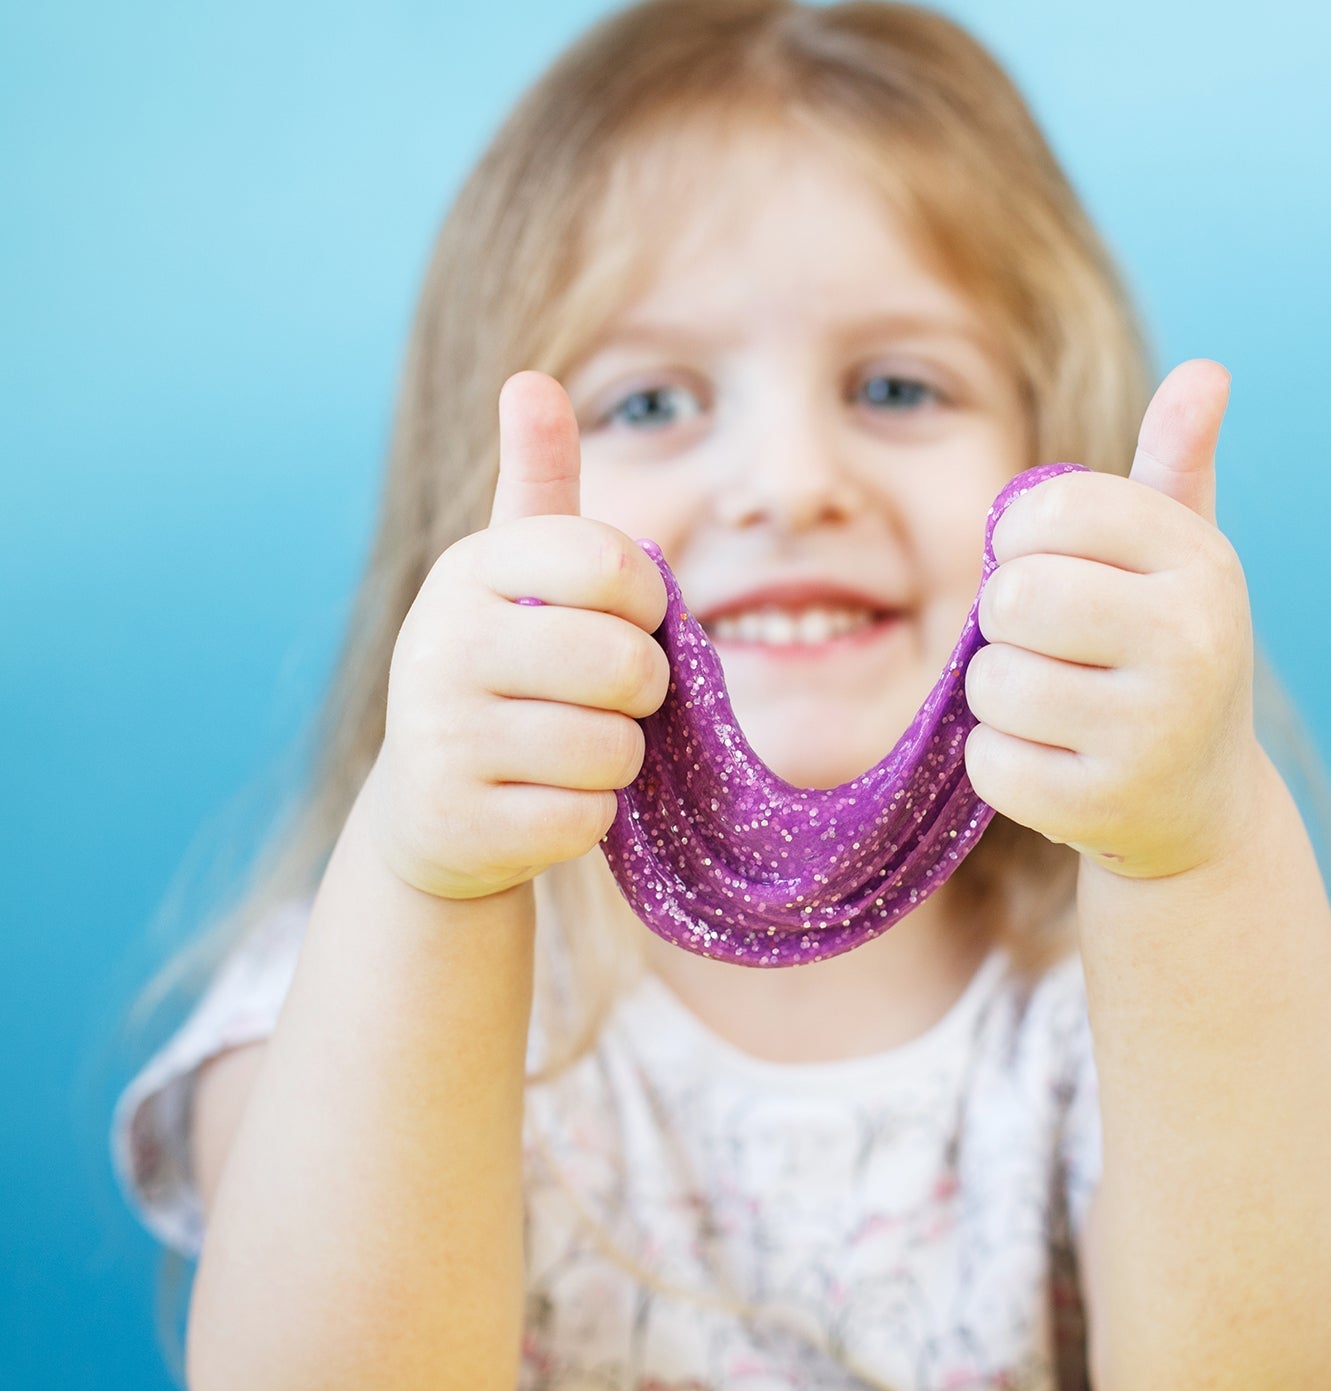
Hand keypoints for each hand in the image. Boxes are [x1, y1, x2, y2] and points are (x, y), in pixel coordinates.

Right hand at [365, 370, 669, 899]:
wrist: (432, 807)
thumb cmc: (502, 672)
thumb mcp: (513, 575)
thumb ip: (538, 483)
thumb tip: (531, 378)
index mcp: (469, 570)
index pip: (613, 564)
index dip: (648, 604)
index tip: (626, 620)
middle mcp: (441, 645)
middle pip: (626, 666)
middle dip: (641, 692)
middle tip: (601, 699)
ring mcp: (441, 739)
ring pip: (613, 750)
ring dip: (615, 759)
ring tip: (564, 749)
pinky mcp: (458, 823)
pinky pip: (587, 818)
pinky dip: (587, 816)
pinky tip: (540, 800)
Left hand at [964, 359, 1261, 879]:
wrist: (1198, 807)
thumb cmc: (1164, 656)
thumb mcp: (1179, 561)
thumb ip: (1176, 467)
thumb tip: (1206, 371)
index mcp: (1202, 562)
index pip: (1053, 507)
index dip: (1022, 539)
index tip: (1050, 568)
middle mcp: (1190, 641)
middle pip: (1012, 595)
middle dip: (1006, 621)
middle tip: (1052, 648)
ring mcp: (1151, 730)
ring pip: (990, 682)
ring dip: (1001, 697)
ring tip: (1060, 710)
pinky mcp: (1101, 806)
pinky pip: (987, 761)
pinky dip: (1000, 764)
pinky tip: (1056, 766)